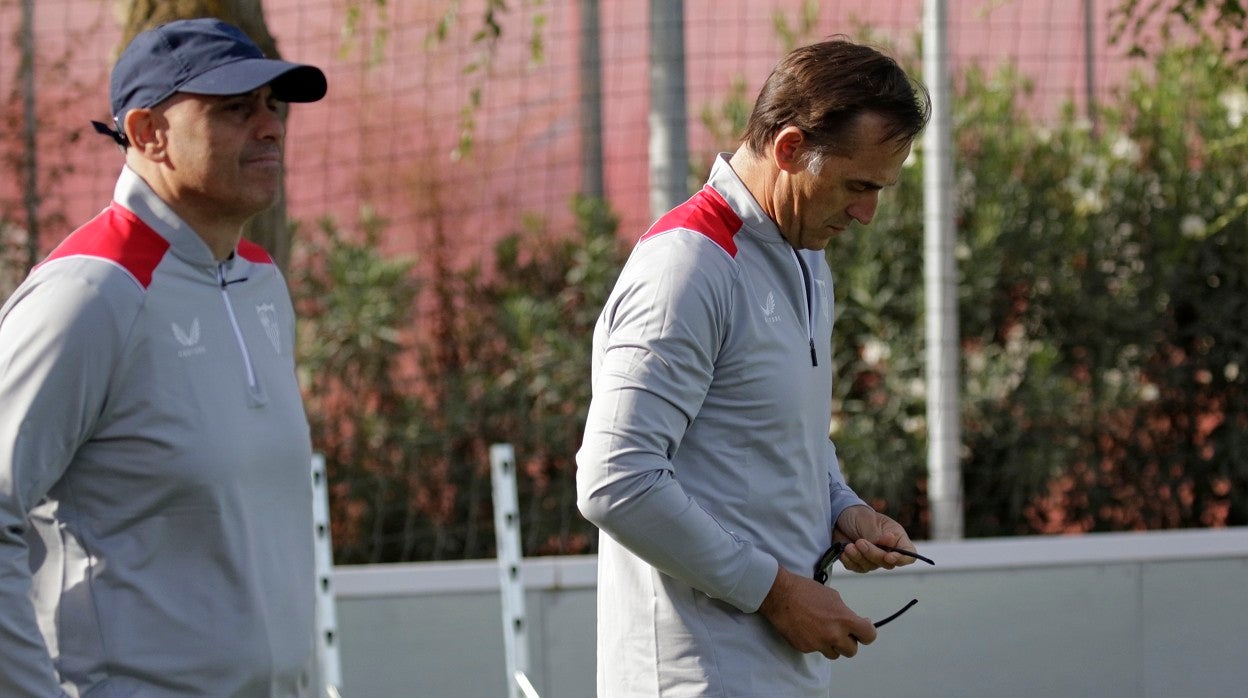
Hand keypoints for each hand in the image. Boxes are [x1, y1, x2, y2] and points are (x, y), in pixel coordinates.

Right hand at [757, 565, 876, 658]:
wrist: (780, 595)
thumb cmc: (805, 591)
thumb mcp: (833, 597)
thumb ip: (845, 613)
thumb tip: (853, 621)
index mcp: (844, 619)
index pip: (868, 635)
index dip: (867, 633)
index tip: (863, 629)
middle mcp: (833, 634)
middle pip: (852, 650)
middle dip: (848, 641)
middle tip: (841, 632)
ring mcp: (818, 644)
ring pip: (834, 654)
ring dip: (832, 645)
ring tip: (822, 630)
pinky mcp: (805, 648)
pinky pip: (816, 650)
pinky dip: (815, 642)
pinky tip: (808, 629)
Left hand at [833, 505, 918, 572]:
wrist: (840, 517)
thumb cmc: (859, 516)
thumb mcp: (868, 521)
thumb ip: (877, 535)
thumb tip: (890, 541)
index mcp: (896, 537)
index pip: (908, 553)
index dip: (902, 559)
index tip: (889, 556)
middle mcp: (887, 550)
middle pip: (887, 563)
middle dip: (872, 554)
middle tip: (860, 542)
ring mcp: (873, 558)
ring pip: (871, 566)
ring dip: (858, 557)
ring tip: (849, 546)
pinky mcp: (859, 562)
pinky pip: (857, 567)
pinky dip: (850, 561)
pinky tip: (844, 552)